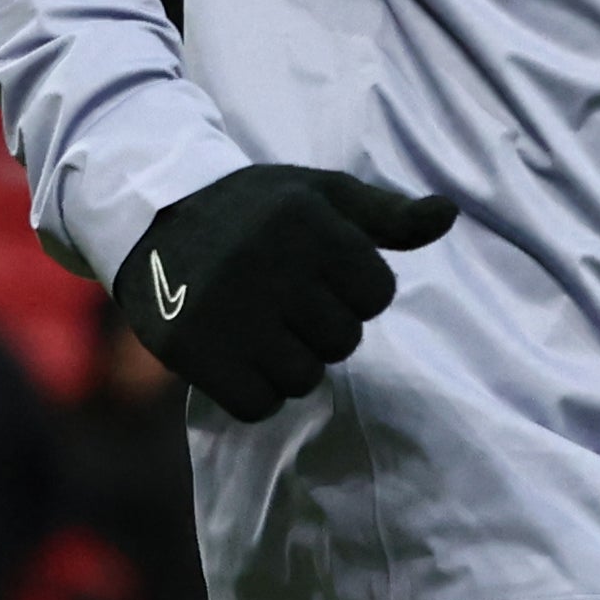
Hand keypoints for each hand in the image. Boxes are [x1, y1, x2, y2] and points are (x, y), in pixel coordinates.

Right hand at [112, 166, 457, 421]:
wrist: (151, 213)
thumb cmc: (252, 208)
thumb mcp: (320, 194)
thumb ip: (388, 215)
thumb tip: (448, 213)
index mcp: (306, 221)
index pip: (378, 294)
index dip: (357, 292)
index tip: (322, 277)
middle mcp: (266, 263)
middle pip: (342, 341)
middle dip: (323, 329)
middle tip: (286, 305)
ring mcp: (225, 309)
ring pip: (302, 378)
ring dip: (290, 364)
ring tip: (262, 331)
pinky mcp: (190, 348)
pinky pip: (256, 404)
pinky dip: (255, 392)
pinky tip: (239, 358)